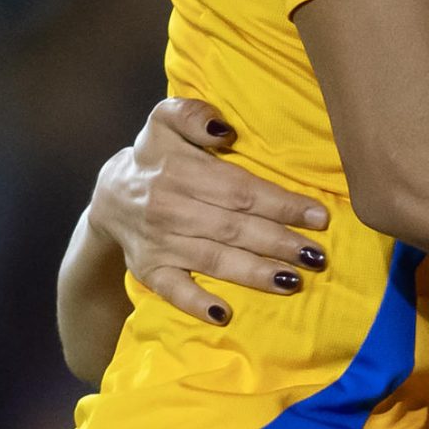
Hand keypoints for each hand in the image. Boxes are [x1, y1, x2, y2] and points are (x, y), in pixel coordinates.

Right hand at [89, 98, 331, 326]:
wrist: (111, 195)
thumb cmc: (156, 157)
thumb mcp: (165, 122)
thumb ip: (192, 115)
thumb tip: (225, 132)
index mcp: (179, 170)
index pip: (240, 190)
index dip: (281, 204)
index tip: (318, 216)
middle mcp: (168, 207)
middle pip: (234, 227)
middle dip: (279, 242)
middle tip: (317, 256)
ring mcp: (158, 242)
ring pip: (213, 259)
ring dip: (254, 272)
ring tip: (293, 281)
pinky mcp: (148, 269)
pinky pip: (173, 290)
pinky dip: (196, 303)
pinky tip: (223, 314)